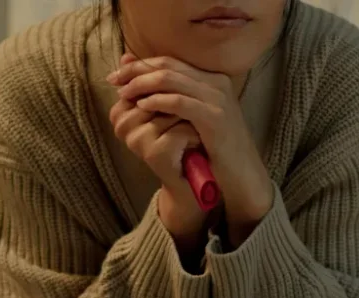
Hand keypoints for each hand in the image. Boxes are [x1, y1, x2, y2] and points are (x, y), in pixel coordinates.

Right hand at [108, 95, 208, 254]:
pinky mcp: (154, 155)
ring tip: (190, 131)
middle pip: (156, 92)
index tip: (178, 106)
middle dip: (179, 99)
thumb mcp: (161, 106)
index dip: (166, 87)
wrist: (192, 179)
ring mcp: (137, 141)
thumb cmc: (179, 139)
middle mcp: (123, 127)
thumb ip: (143, 81)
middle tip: (188, 118)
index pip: (142, 82)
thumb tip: (126, 55)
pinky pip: (180, 130)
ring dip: (189, 117)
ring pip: (170, 108)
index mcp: (119, 113)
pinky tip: (194, 144)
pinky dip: (194, 134)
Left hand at [109, 54, 273, 244]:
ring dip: (142, 84)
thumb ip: (172, 100)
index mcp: (213, 80)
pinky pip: (179, 102)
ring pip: (171, 79)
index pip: (170, 61)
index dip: (141, 64)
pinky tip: (143, 106)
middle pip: (168, 65)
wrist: (243, 175)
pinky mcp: (215, 118)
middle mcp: (217, 84)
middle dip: (136, 71)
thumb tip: (139, 86)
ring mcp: (218, 99)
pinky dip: (158, 101)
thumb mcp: (194, 121)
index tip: (117, 74)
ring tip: (124, 93)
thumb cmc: (216, 150)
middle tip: (114, 81)